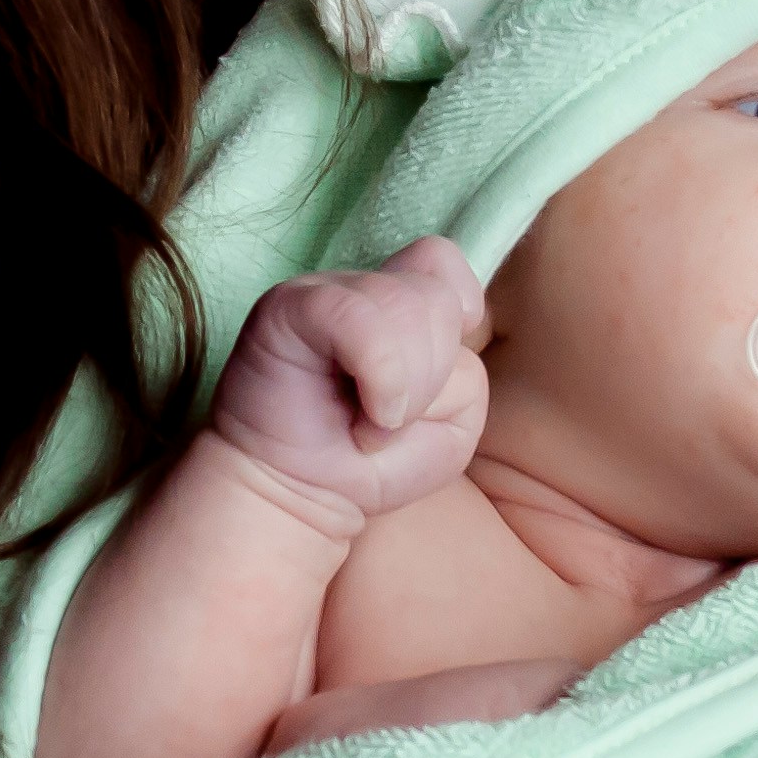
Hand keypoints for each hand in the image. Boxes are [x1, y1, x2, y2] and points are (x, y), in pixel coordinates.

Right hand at [206, 236, 490, 530]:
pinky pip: (360, 319)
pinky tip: (364, 418)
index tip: (433, 379)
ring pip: (406, 306)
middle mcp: (362, 289)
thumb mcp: (452, 425)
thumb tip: (442, 341)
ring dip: (404, 388)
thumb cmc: (371, 463)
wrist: (298, 496)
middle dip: (432, 377)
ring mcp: (323, 290)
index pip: (443, 262)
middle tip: (390, 418)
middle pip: (438, 298)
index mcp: (400, 303)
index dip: (457, 314)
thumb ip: (467, 374)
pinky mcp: (289, 305)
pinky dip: (381, 378)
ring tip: (370, 423)